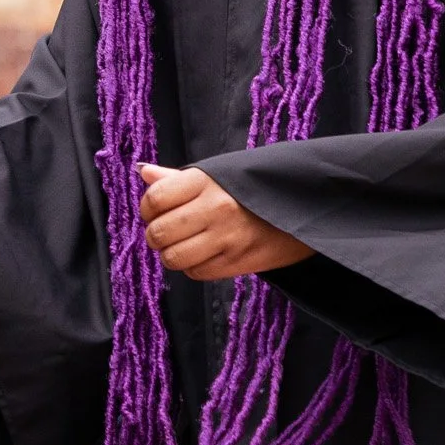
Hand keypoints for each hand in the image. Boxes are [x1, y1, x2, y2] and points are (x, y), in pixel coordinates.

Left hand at [138, 163, 311, 280]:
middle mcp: (214, 208)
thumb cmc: (251, 191)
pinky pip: (195, 272)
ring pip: (172, 257)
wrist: (301, 211)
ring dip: (171, 254)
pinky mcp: (237, 262)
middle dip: (155, 235)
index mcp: (206, 181)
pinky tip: (203, 255)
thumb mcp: (216, 176)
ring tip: (182, 245)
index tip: (154, 211)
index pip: (155, 198)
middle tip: (166, 232)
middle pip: (158, 232)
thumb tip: (143, 172)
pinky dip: (192, 266)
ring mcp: (226, 237)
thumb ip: (176, 178)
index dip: (147, 209)